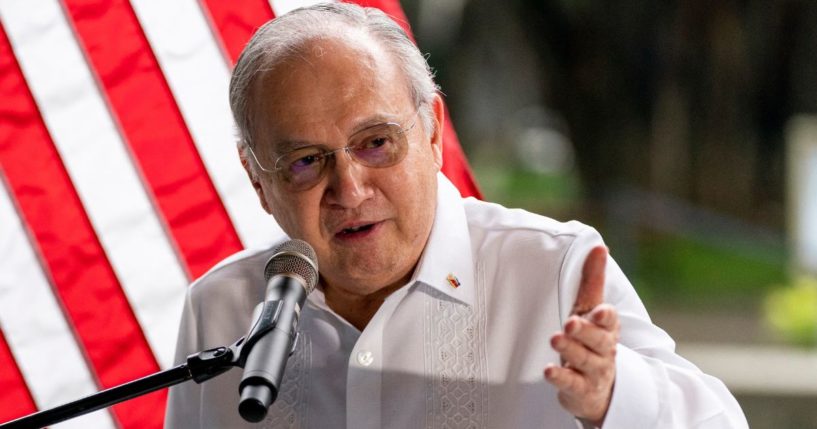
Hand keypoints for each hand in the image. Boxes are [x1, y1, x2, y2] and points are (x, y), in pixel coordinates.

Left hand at [544, 246, 619, 425]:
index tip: (599, 311)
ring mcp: (593, 371)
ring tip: (556, 338)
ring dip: (570, 350)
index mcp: (607, 328)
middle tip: (570, 323)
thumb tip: (599, 247)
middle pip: (598, 341)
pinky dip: (560, 377)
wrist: (599, 388)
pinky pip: (571, 383)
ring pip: (584, 360)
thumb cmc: (592, 341)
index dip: (606, 317)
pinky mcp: (580, 389)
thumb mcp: (591, 310)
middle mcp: (603, 350)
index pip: (610, 321)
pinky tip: (548, 371)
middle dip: (586, 332)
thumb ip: (593, 281)